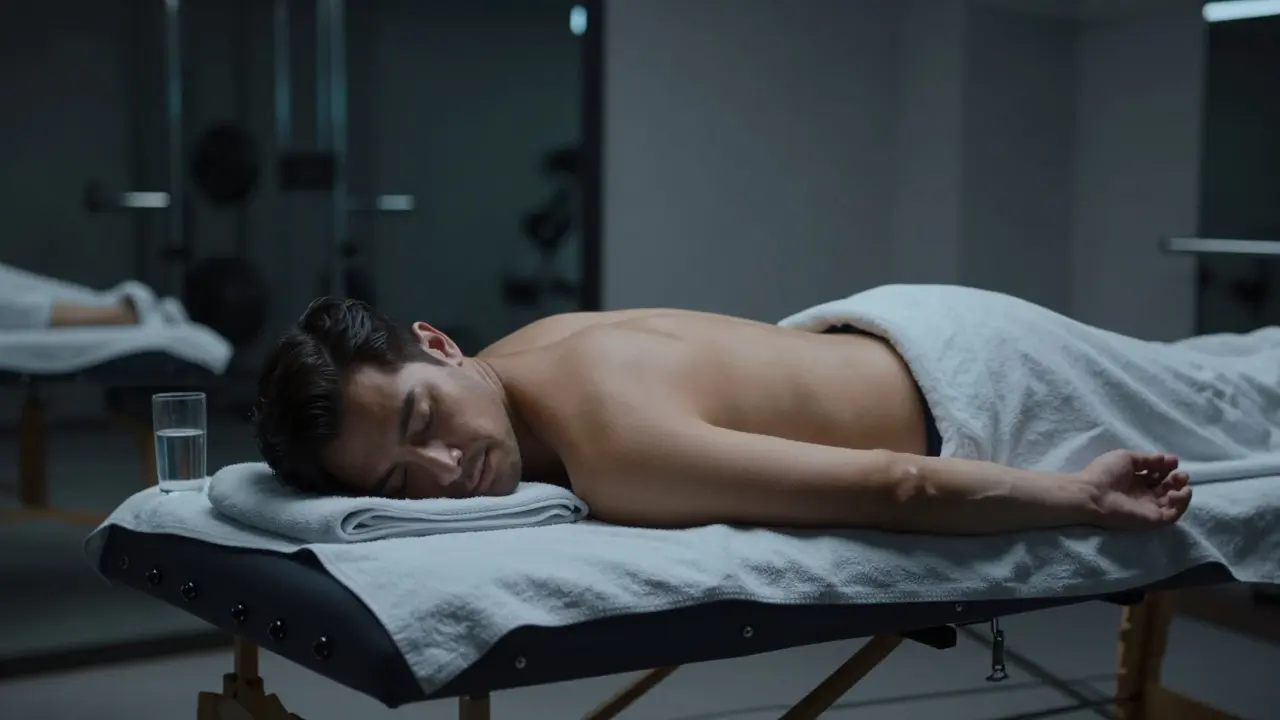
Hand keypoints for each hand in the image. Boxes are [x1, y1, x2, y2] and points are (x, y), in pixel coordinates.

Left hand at [1076, 450, 1191, 529]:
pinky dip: (1181, 505)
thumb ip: (1147, 459)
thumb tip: (1167, 459)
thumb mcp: (1127, 458)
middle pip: (1167, 488)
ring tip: (1180, 483)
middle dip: (1177, 480)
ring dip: (1182, 491)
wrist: (1092, 494)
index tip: (1172, 461)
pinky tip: (1178, 493)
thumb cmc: (1105, 472)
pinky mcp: (1152, 519)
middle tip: (1180, 475)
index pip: (1157, 475)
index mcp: (1135, 480)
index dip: (1167, 467)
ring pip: (1173, 502)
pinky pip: (1173, 515)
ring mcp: (1148, 508)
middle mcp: (1143, 494)